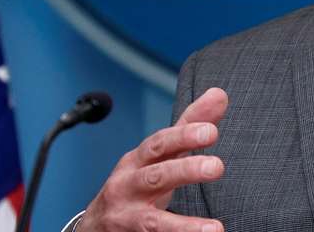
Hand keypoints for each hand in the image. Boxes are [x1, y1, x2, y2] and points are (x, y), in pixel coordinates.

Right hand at [80, 87, 229, 231]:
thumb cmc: (135, 183)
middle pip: (156, 176)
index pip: (160, 143)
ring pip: (152, 221)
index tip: (211, 130)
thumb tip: (219, 95)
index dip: (184, 135)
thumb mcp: (159, 155)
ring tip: (214, 229)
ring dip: (182, 225)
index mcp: (138, 160)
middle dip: (185, 171)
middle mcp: (128, 186)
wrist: (95, 226)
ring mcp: (126, 217)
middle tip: (217, 167)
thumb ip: (188, 127)